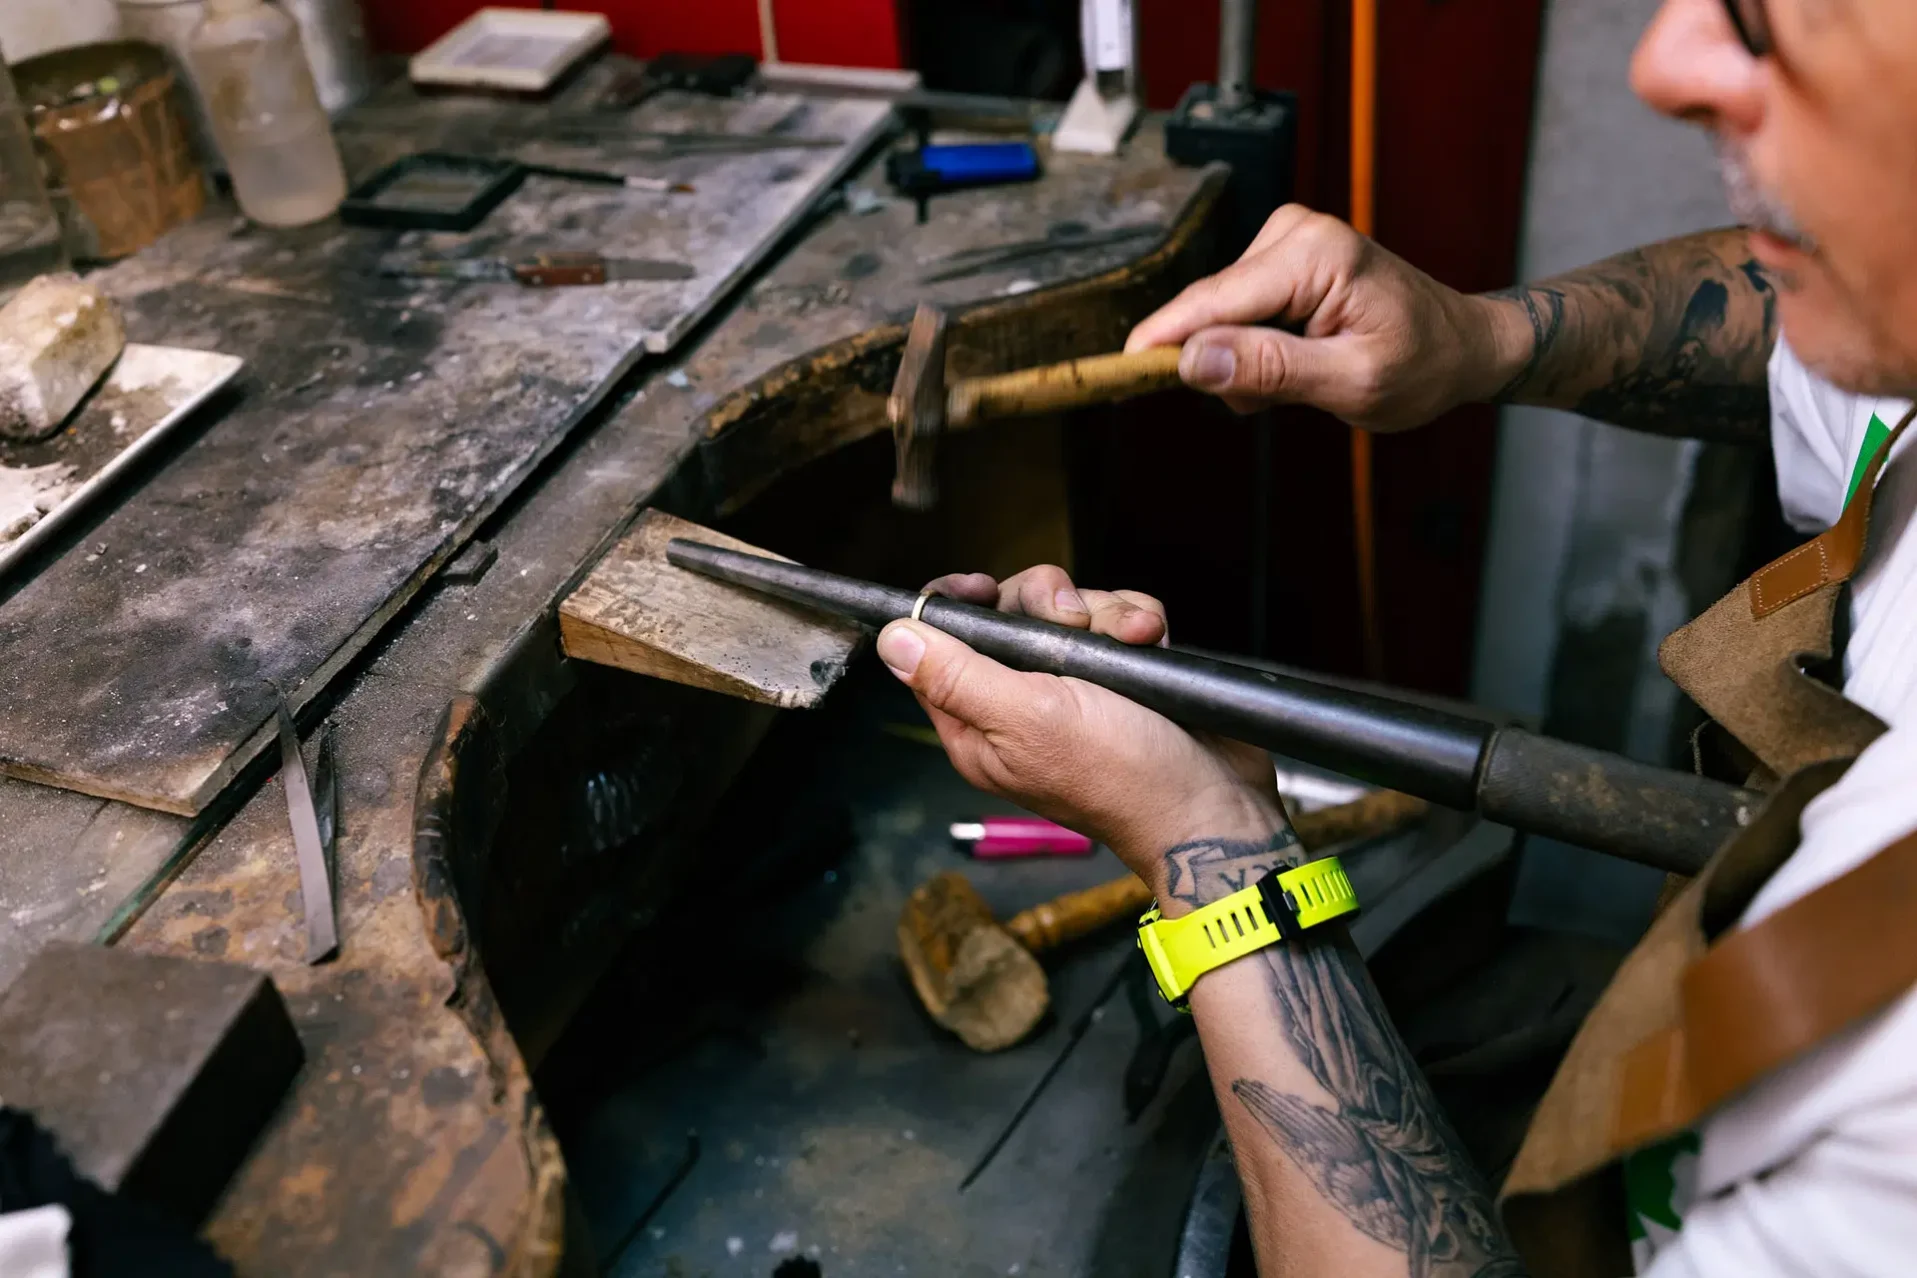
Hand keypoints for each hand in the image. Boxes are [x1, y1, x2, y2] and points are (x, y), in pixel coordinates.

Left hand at [882, 565, 1283, 893]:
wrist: (1214, 803)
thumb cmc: (1121, 776)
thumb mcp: (1026, 719)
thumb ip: (957, 676)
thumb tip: (892, 640)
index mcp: (979, 724)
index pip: (938, 646)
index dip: (954, 607)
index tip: (984, 589)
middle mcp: (1021, 704)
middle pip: (1008, 614)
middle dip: (1047, 604)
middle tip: (1073, 624)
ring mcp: (1075, 689)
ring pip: (1070, 611)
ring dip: (1106, 614)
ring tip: (1133, 642)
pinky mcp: (1123, 677)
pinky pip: (1116, 621)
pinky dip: (1137, 624)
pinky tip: (1152, 645)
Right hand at [1127, 204, 1519, 425]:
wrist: (1460, 345)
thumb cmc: (1421, 364)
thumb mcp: (1351, 383)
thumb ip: (1270, 370)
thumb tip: (1192, 362)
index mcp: (1316, 255)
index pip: (1214, 300)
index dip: (1161, 340)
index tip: (1115, 370)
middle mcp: (1294, 231)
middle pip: (1210, 309)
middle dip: (1221, 363)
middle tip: (1267, 403)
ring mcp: (1285, 238)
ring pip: (1217, 314)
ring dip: (1239, 360)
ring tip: (1296, 380)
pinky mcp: (1279, 254)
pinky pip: (1233, 309)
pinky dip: (1249, 346)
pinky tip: (1290, 360)